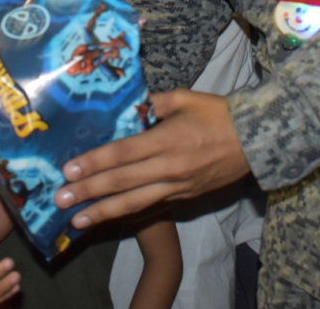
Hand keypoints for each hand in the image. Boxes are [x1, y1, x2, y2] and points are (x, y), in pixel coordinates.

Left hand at [54, 90, 249, 228]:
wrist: (258, 140)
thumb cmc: (220, 114)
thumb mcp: (185, 98)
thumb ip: (153, 102)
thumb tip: (127, 104)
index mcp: (168, 139)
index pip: (123, 153)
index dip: (94, 163)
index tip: (69, 169)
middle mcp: (170, 167)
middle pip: (122, 182)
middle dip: (88, 192)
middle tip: (60, 199)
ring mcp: (178, 186)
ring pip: (135, 203)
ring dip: (103, 212)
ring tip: (77, 221)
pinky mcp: (185, 197)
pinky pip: (151, 207)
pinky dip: (128, 214)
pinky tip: (109, 218)